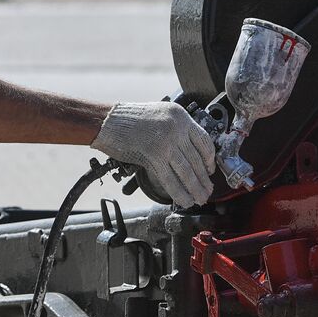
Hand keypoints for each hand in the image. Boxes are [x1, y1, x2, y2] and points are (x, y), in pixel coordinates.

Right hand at [90, 101, 216, 205]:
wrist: (108, 121)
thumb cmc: (128, 120)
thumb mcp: (159, 116)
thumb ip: (175, 131)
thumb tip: (186, 153)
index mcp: (180, 116)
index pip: (204, 140)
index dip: (209, 159)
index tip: (210, 170)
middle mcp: (176, 127)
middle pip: (197, 159)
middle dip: (203, 179)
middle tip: (207, 191)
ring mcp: (167, 141)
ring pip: (187, 171)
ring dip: (195, 188)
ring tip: (199, 198)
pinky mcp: (155, 155)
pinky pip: (171, 178)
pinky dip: (179, 192)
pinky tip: (184, 200)